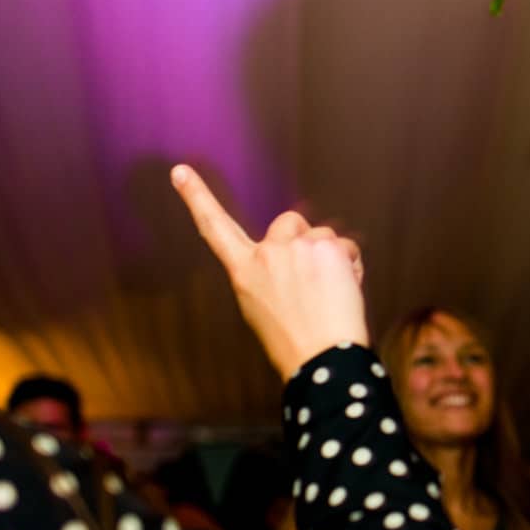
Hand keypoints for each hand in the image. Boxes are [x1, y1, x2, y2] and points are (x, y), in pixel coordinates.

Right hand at [170, 164, 366, 378]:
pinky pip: (346, 246)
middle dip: (303, 240)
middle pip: (289, 222)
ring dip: (330, 256)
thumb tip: (286, 256)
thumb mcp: (260, 306)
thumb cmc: (292, 339)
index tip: (179, 170)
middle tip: (311, 279)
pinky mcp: (328, 248)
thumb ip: (267, 272)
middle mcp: (267, 253)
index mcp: (243, 270)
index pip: (215, 227)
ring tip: (328, 293)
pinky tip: (344, 291)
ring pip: (322, 236)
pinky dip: (350, 265)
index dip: (196, 197)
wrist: (321, 359)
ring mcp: (297, 247)